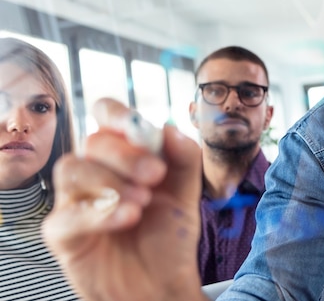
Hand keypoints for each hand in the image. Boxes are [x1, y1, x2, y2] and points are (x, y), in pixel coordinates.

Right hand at [43, 98, 205, 300]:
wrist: (163, 282)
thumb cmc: (168, 234)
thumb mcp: (186, 193)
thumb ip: (184, 160)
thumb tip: (170, 128)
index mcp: (122, 154)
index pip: (106, 115)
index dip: (119, 115)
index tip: (143, 131)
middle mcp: (94, 170)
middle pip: (92, 141)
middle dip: (126, 155)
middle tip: (156, 175)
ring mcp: (75, 200)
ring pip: (72, 169)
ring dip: (111, 181)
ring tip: (143, 202)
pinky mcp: (63, 233)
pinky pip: (67, 214)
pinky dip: (100, 212)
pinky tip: (129, 217)